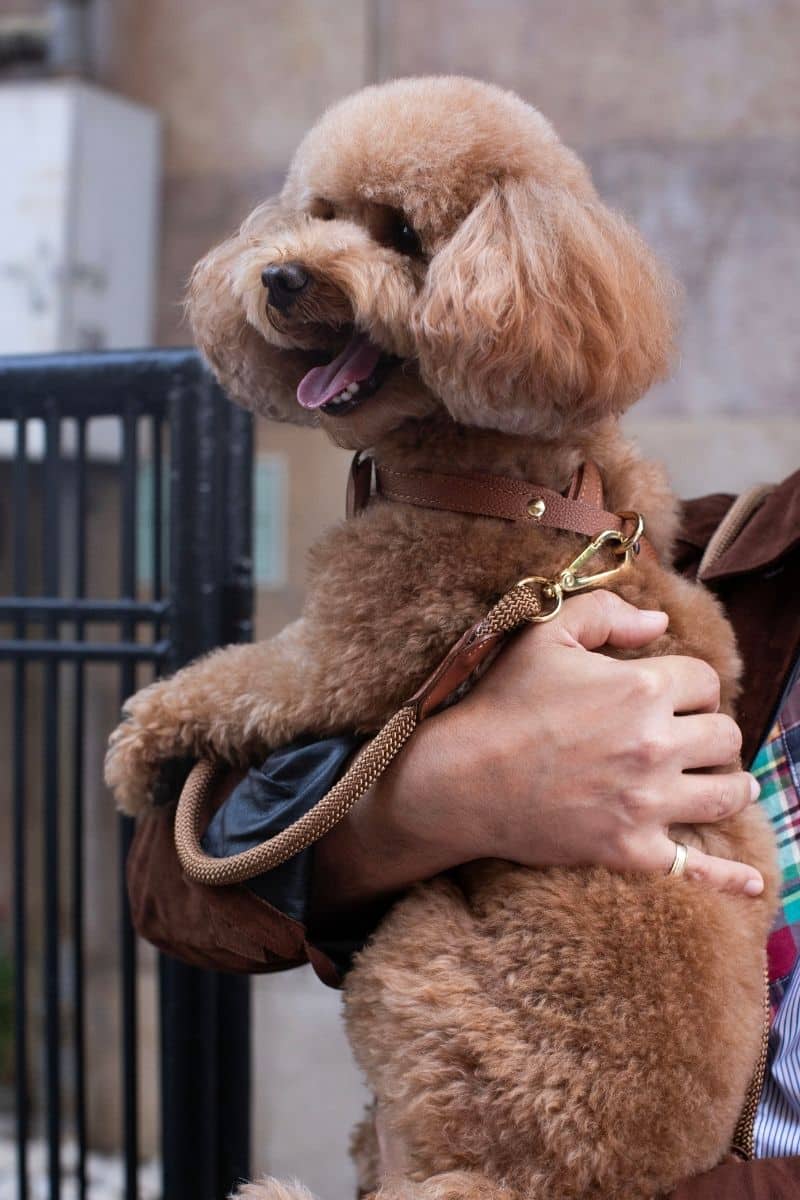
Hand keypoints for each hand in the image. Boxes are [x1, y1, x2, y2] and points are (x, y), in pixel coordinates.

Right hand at [312, 591, 761, 920]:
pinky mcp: (631, 849)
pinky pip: (696, 867)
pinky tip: (755, 881)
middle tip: (684, 736)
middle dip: (708, 730)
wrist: (461, 778)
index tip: (667, 694)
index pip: (705, 681)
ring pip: (727, 793)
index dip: (688, 685)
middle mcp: (655, 744)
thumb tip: (659, 623)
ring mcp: (647, 802)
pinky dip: (730, 876)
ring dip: (727, 783)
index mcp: (641, 687)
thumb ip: (605, 615)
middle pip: (724, 736)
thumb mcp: (544, 637)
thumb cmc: (500, 702)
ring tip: (716, 781)